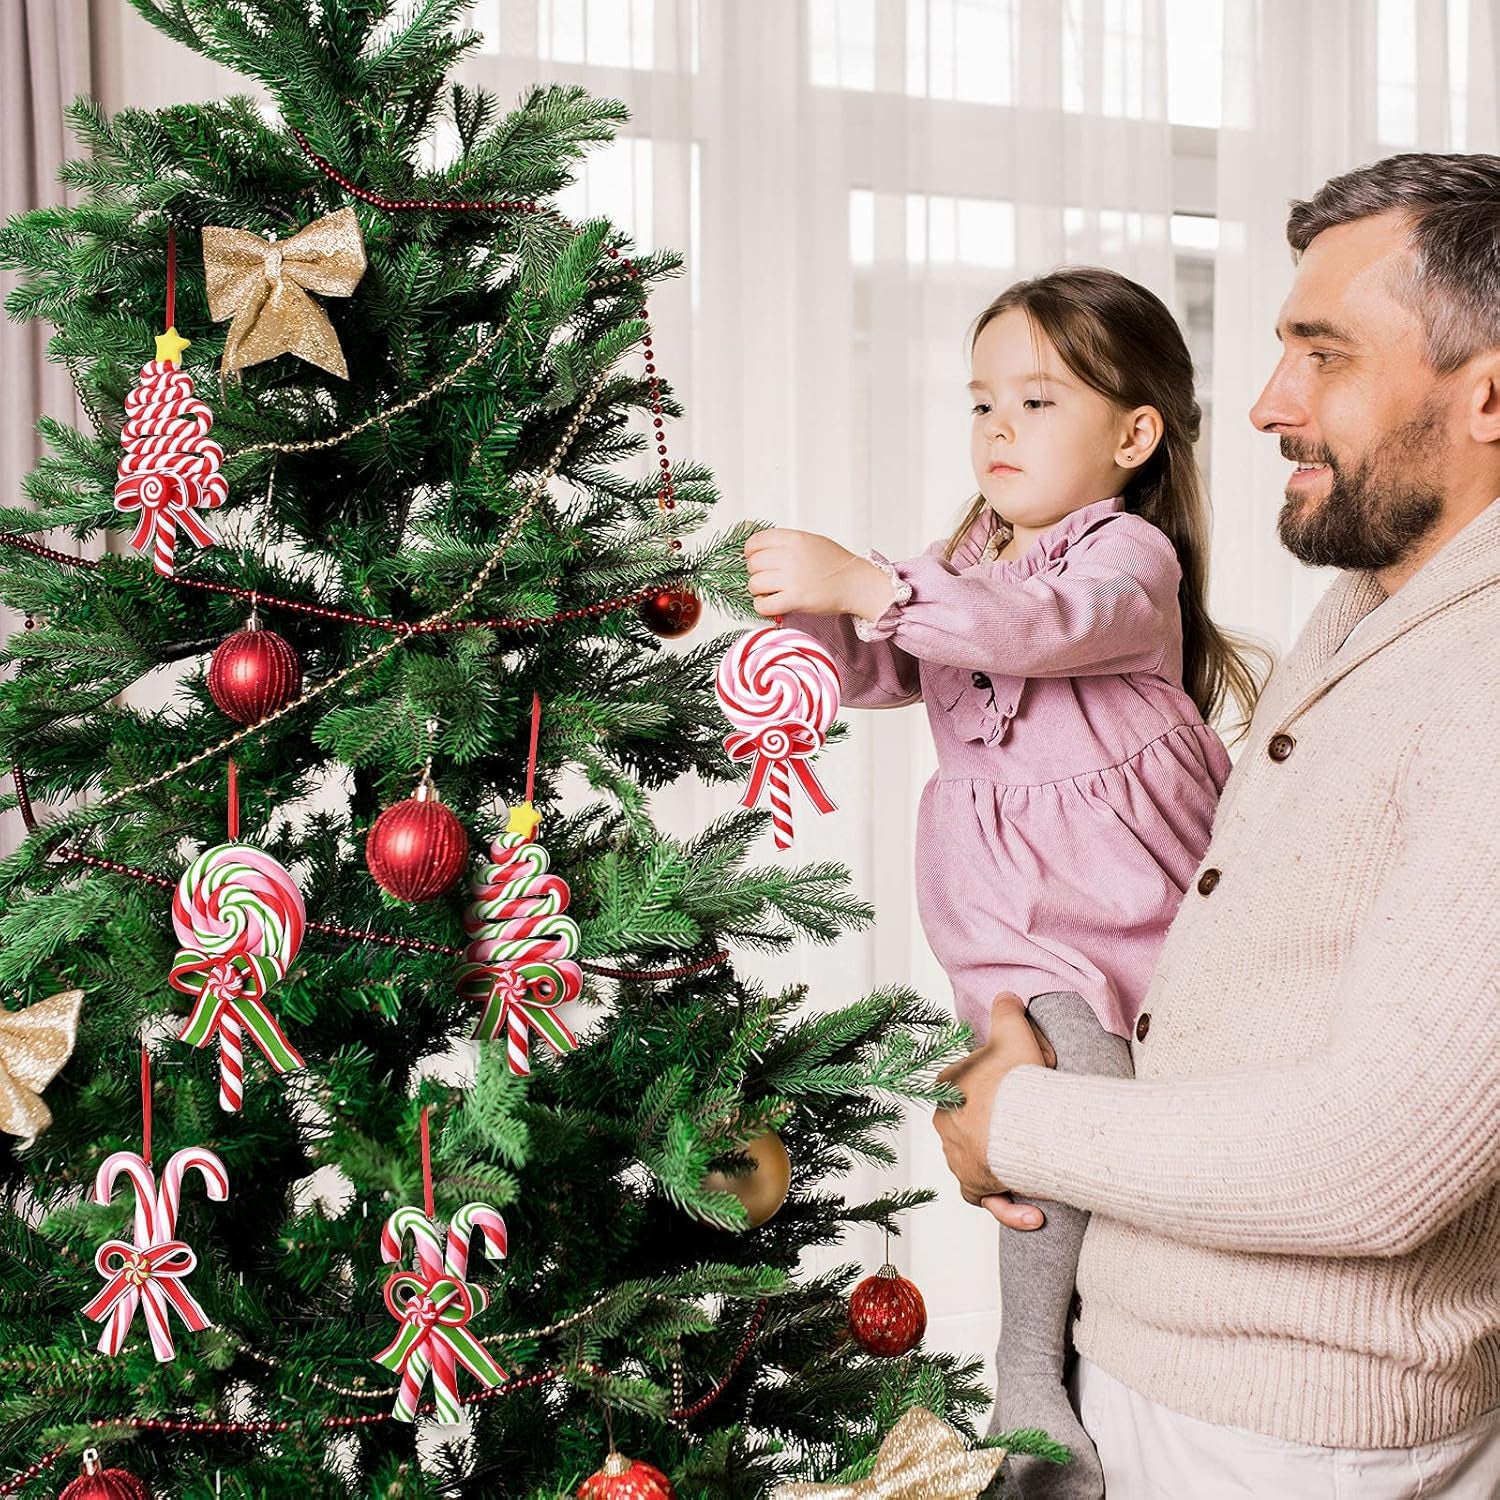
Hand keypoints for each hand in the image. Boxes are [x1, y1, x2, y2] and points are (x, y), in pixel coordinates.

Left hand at [744, 528, 894, 619]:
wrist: (856, 583)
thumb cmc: (835, 564)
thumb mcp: (811, 541)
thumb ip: (786, 543)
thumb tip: (760, 548)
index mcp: (793, 539)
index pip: (755, 542)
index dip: (750, 552)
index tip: (754, 559)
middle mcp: (790, 556)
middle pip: (753, 564)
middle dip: (755, 572)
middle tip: (766, 578)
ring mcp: (792, 578)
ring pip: (754, 584)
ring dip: (758, 590)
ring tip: (769, 591)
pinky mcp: (795, 599)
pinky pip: (763, 605)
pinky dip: (761, 606)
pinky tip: (770, 604)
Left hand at [933, 993, 1053, 1230]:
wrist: (1026, 1123)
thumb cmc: (1019, 1078)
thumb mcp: (1015, 1032)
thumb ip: (1007, 1011)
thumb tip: (1006, 995)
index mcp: (948, 1086)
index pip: (969, 1084)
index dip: (1000, 1084)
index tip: (1026, 1086)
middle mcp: (946, 1123)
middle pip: (975, 1123)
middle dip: (1002, 1126)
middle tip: (1035, 1125)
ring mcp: (957, 1156)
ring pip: (979, 1160)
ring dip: (1006, 1164)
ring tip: (1037, 1165)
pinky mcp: (973, 1184)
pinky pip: (987, 1198)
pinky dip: (1008, 1206)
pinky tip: (1035, 1212)